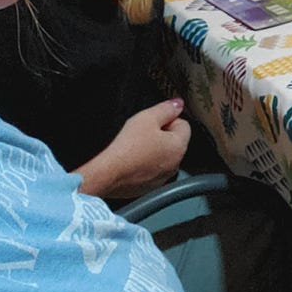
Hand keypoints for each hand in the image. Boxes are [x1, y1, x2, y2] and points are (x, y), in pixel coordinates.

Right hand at [76, 98, 191, 198]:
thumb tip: (178, 104)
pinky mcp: (149, 187)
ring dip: (152, 150)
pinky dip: (144, 165)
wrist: (107, 174)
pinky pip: (151, 171)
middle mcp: (175, 164)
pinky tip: (131, 161)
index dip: (167, 119)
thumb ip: (166, 109)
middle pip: (173, 141)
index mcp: (179, 146)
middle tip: (141, 133)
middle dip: (160, 135)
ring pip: (162, 157)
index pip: (183, 125)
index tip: (153, 121)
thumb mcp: (147, 118)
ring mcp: (163, 178)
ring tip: (134, 148)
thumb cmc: (126, 147)